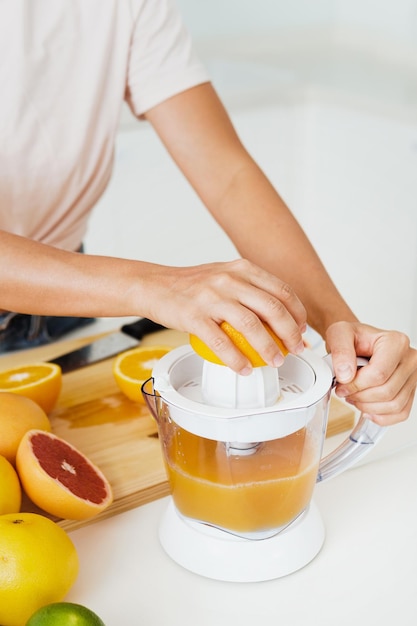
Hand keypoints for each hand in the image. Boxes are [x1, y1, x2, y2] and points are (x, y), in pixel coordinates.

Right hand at [148, 258, 306, 372]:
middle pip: (272, 308)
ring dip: (269, 348)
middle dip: (291, 333)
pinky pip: (221, 342)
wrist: (155, 285)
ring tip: (276, 361)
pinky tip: (244, 369)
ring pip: (251, 326)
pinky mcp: (194, 317)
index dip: (298, 313)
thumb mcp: (225, 275)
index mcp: (241, 268)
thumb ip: (250, 289)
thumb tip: (280, 315)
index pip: (281, 290)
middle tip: (297, 349)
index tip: (303, 330)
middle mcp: (229, 280)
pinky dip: (236, 359)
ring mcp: (211, 298)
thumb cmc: (191, 285)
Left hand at [326, 321, 416, 424]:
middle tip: (345, 391)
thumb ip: (340, 351)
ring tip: (354, 397)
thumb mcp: (339, 334)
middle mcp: (409, 359)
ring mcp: (412, 376)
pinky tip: (366, 408)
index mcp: (395, 342)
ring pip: (394, 405)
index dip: (356, 385)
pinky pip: (400, 413)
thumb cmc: (353, 337)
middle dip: (360, 396)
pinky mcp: (410, 390)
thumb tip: (346, 375)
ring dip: (368, 407)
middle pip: (386, 391)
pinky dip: (381, 416)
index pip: (379, 374)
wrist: (357, 342)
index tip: (341, 385)